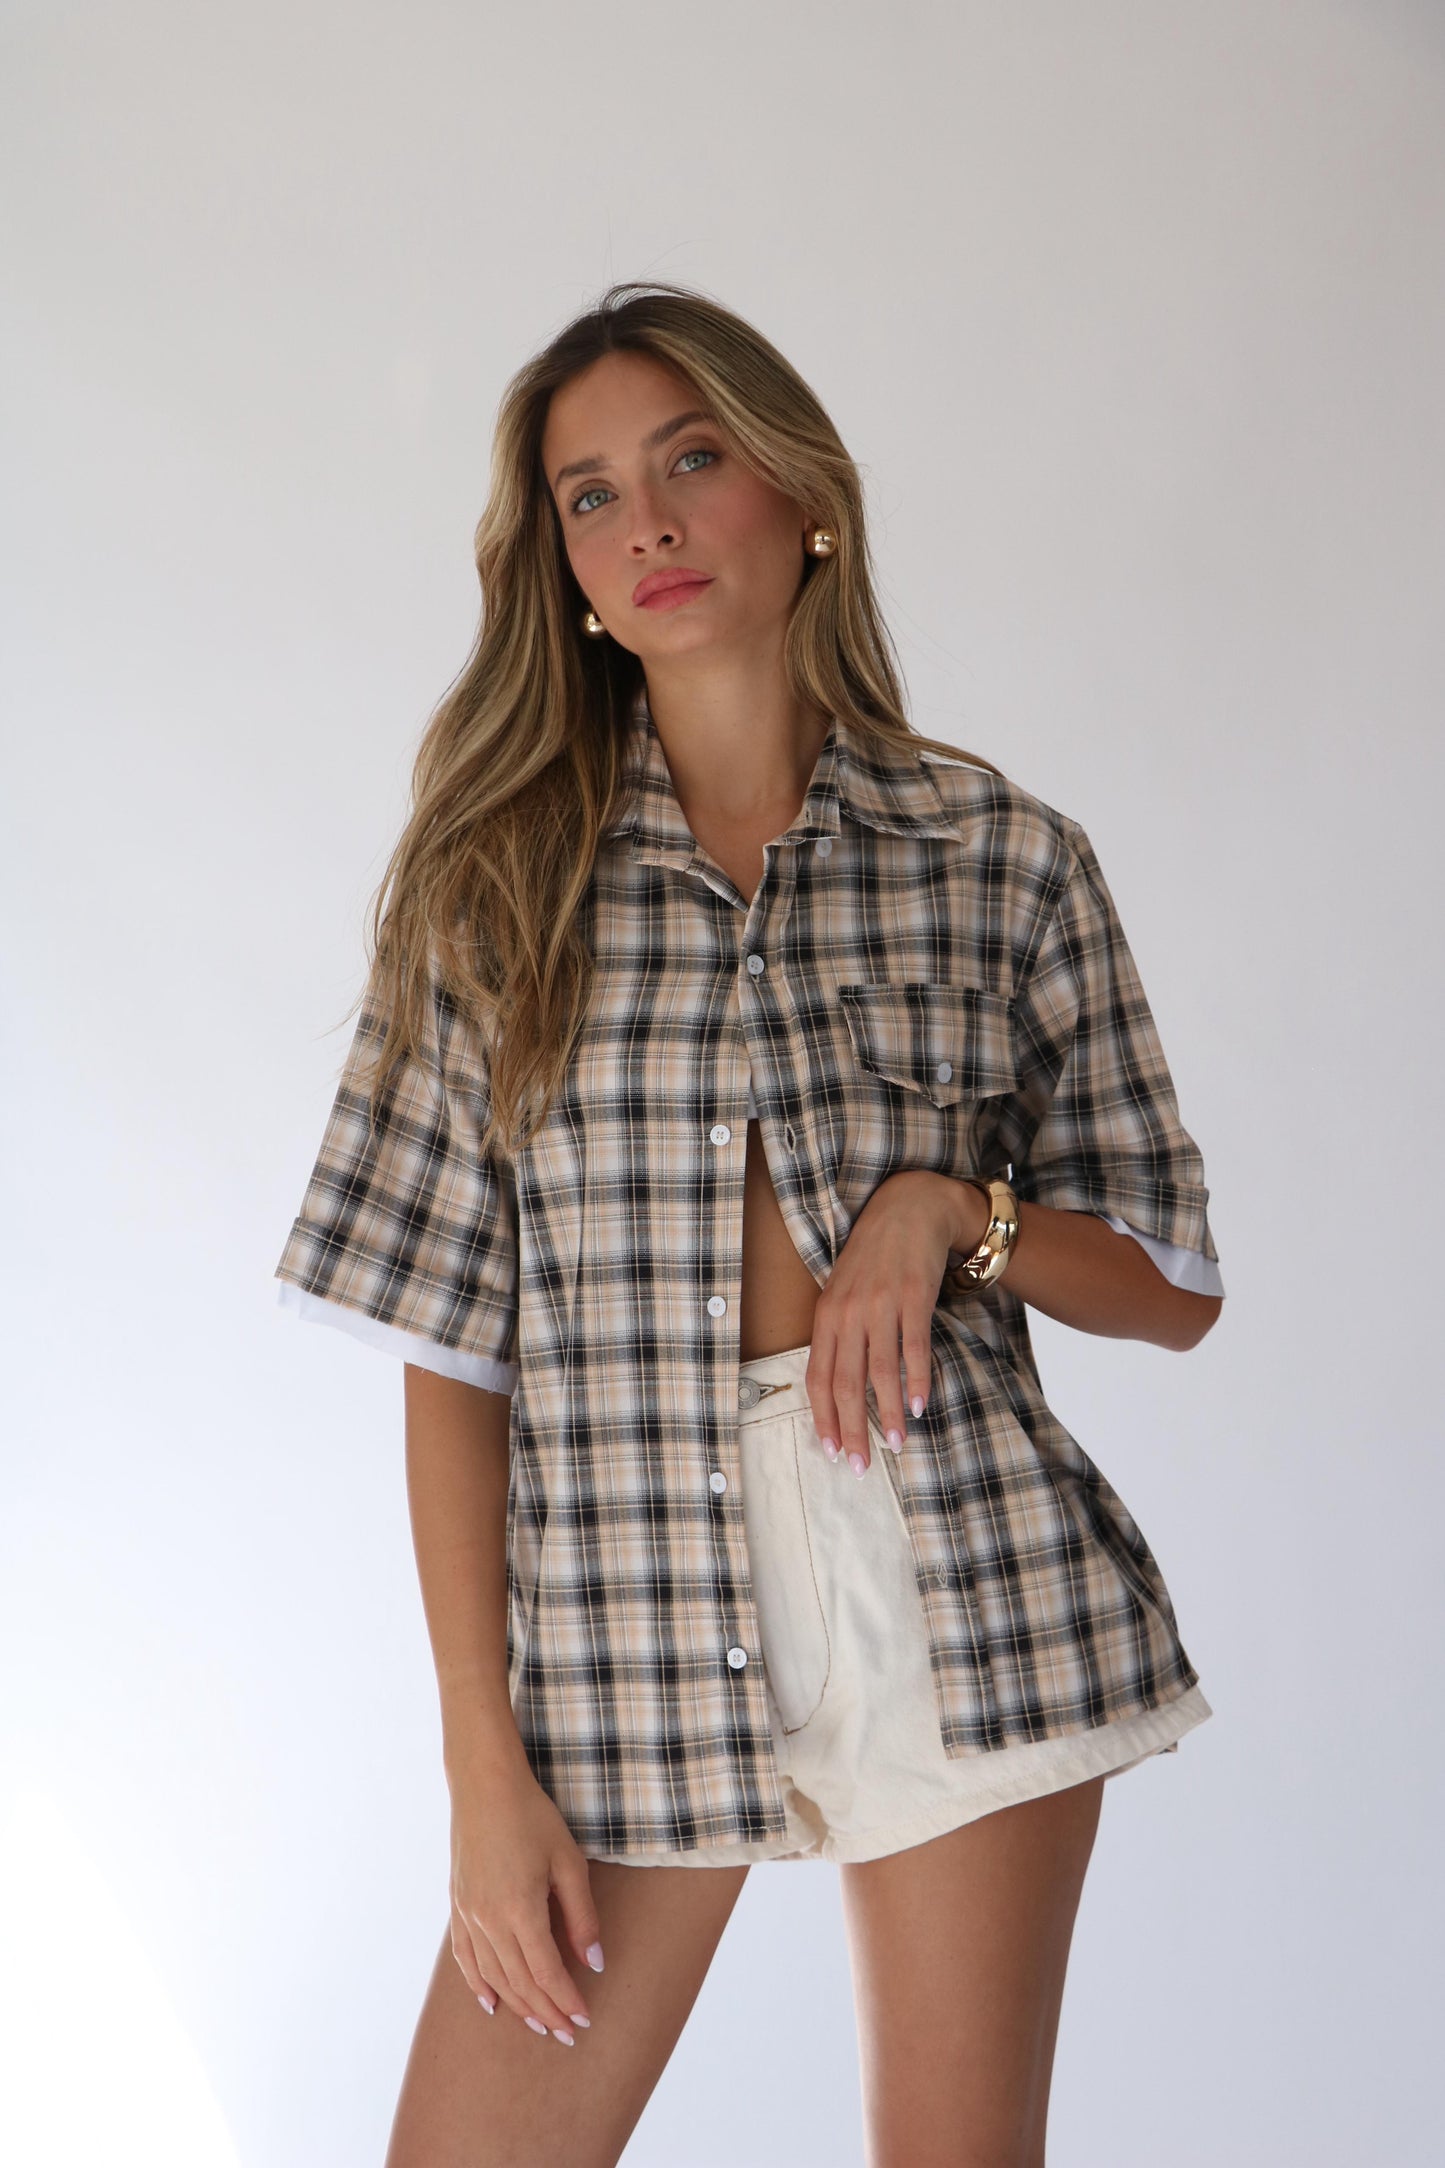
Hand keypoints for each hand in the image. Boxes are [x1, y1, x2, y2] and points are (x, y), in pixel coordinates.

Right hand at [447, 1750, 605, 2046]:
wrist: (484, 1786)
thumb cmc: (532, 1817)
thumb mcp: (569, 1862)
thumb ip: (582, 1916)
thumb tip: (594, 1962)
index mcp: (519, 1911)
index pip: (546, 1973)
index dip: (566, 2001)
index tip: (584, 2020)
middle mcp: (488, 1921)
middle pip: (520, 1982)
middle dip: (546, 2012)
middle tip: (567, 2034)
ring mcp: (468, 1915)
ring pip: (493, 1976)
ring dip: (517, 2004)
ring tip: (539, 2024)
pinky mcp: (457, 1906)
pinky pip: (465, 1958)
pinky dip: (479, 1984)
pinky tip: (491, 2002)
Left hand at [806, 1170, 986, 1475]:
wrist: (909, 1208)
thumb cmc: (874, 1256)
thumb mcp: (844, 1291)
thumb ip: (838, 1333)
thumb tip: (837, 1384)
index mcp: (826, 1314)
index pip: (817, 1377)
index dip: (822, 1417)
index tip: (829, 1450)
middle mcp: (848, 1312)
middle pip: (845, 1383)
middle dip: (850, 1430)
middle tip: (859, 1466)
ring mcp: (880, 1305)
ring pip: (880, 1372)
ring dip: (887, 1415)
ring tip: (896, 1445)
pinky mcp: (913, 1297)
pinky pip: (913, 1349)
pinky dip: (917, 1381)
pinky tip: (920, 1406)